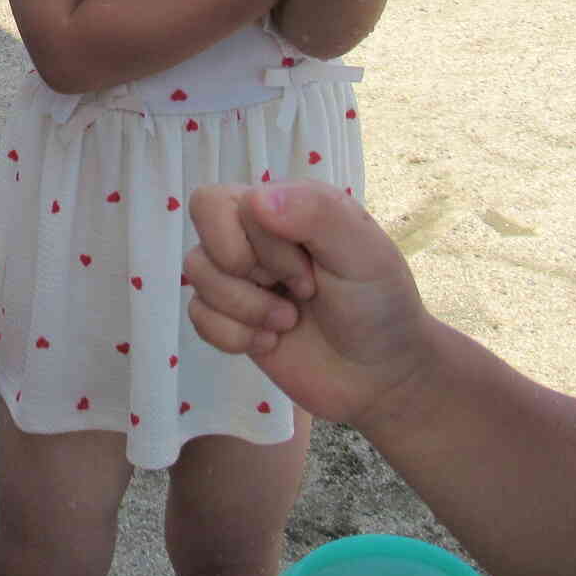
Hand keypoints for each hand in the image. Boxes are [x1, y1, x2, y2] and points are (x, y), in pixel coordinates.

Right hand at [184, 182, 435, 430]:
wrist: (381, 376)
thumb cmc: (379, 302)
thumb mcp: (363, 251)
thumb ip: (316, 213)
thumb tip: (255, 199)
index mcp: (283, 203)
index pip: (222, 202)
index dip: (259, 244)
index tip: (309, 272)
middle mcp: (252, 232)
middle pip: (203, 232)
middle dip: (247, 275)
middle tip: (300, 291)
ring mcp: (238, 276)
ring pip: (194, 274)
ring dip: (245, 309)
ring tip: (288, 322)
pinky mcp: (229, 317)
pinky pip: (197, 316)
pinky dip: (233, 336)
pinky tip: (270, 341)